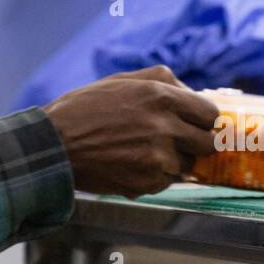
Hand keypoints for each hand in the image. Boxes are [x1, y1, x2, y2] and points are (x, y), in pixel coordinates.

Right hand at [43, 66, 218, 198]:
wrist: (53, 146)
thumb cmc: (84, 109)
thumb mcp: (124, 80)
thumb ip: (164, 81)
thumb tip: (192, 93)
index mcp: (161, 97)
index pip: (210, 114)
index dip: (204, 120)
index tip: (197, 123)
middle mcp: (164, 127)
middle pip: (207, 143)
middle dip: (197, 143)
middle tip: (180, 141)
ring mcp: (156, 158)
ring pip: (188, 166)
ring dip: (174, 161)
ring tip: (146, 152)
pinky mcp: (146, 183)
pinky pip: (167, 182)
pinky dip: (156, 177)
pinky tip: (132, 165)